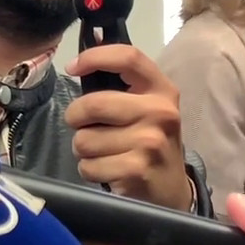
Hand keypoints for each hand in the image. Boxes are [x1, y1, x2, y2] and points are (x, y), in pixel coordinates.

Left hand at [65, 44, 192, 209]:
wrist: (171, 188)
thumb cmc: (149, 141)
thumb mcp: (146, 108)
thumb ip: (119, 87)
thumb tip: (78, 64)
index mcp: (162, 90)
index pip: (129, 57)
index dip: (95, 57)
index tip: (72, 67)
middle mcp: (160, 112)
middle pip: (93, 104)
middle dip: (76, 117)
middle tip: (84, 127)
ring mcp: (150, 142)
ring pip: (84, 140)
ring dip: (83, 149)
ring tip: (104, 153)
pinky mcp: (136, 170)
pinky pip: (88, 166)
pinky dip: (89, 170)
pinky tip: (108, 171)